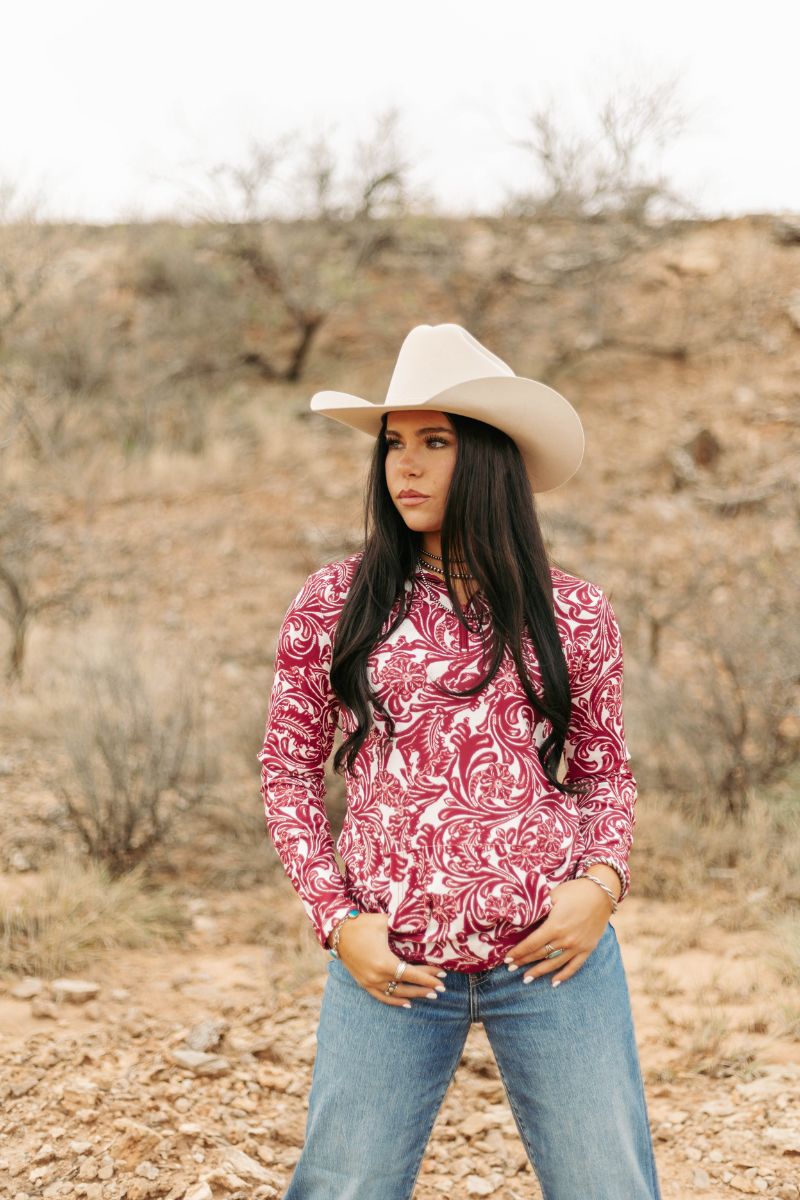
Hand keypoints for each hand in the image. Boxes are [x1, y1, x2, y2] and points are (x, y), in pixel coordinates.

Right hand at [332, 913, 446, 1007]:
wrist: (338, 931)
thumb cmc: (363, 924)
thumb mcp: (384, 922)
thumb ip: (401, 926)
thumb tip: (419, 924)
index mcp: (385, 963)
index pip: (413, 974)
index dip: (429, 977)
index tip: (443, 978)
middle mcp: (378, 977)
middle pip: (407, 985)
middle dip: (426, 987)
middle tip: (441, 989)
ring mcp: (370, 982)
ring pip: (396, 994)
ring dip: (414, 995)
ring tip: (429, 996)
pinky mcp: (363, 983)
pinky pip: (381, 997)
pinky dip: (395, 1001)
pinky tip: (407, 1003)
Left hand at [503, 878, 613, 985]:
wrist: (601, 893)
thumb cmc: (574, 891)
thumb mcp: (553, 896)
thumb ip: (539, 909)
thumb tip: (522, 918)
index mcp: (555, 926)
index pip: (531, 944)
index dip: (518, 952)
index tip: (507, 958)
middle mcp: (566, 940)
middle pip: (540, 954)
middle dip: (523, 961)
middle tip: (510, 968)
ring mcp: (578, 946)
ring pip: (554, 964)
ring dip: (539, 972)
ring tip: (526, 978)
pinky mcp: (588, 949)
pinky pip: (574, 967)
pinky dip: (564, 976)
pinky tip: (553, 982)